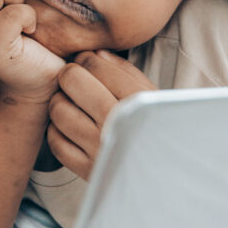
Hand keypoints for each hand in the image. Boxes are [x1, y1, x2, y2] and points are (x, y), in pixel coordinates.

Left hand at [46, 50, 156, 179]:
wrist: (170, 174)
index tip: (86, 63)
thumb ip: (126, 72)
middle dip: (70, 75)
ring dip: (60, 103)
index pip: (95, 65)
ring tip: (73, 106)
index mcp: (138, 100)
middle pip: (71, 80)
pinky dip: (58, 132)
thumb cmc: (161, 129)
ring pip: (58, 110)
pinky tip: (71, 129)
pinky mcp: (89, 170)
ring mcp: (100, 148)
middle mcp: (117, 122)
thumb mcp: (153, 96)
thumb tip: (96, 54)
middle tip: (75, 81)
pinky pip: (56, 142)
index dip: (85, 59)